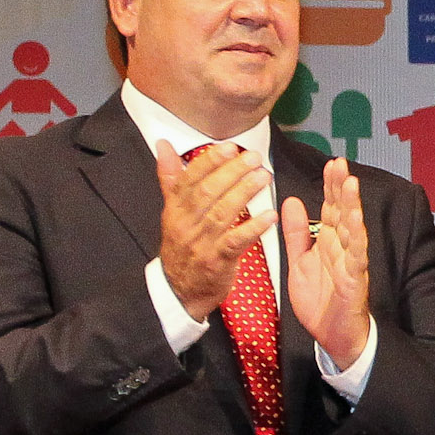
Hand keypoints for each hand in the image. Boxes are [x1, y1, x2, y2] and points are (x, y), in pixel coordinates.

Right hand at [154, 140, 268, 318]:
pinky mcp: (217, 261)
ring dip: (245, 193)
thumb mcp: (172, 211)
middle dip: (232, 172)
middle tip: (254, 158)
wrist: (179, 290)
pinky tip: (271, 216)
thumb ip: (171, 177)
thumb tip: (164, 145)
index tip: (229, 147)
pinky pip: (235, 242)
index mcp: (175, 209)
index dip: (209, 162)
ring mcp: (201, 243)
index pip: (189, 179)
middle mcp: (186, 223)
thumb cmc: (182, 246)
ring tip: (264, 177)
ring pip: (222, 213)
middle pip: (208, 192)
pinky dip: (254, 228)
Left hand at [281, 156, 373, 365]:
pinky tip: (356, 222)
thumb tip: (293, 201)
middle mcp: (342, 248)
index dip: (330, 186)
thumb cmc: (319, 301)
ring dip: (352, 207)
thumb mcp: (299, 262)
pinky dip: (357, 239)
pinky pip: (357, 257)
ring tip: (351, 185)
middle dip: (342, 188)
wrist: (332, 337)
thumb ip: (296, 233)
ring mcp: (351, 263)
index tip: (331, 163)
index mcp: (328, 242)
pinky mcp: (355, 281)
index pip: (330, 207)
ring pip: (353, 230)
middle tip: (340, 163)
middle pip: (343, 212)